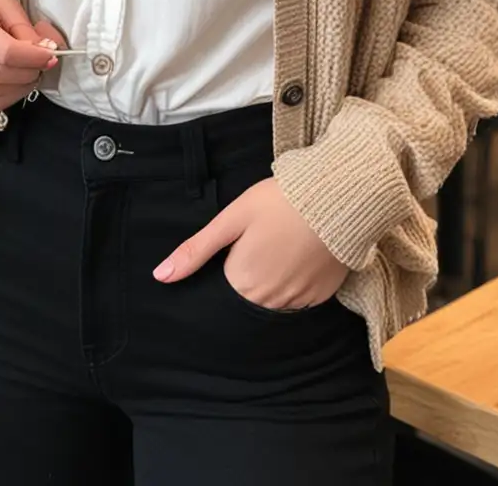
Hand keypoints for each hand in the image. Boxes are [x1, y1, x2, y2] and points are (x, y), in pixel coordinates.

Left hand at [152, 178, 348, 310]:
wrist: (337, 196)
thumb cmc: (279, 201)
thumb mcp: (232, 218)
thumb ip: (196, 250)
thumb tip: (160, 276)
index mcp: (243, 282)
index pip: (224, 287)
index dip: (230, 262)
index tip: (241, 242)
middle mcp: (270, 301)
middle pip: (249, 294)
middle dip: (251, 272)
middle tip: (264, 238)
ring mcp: (300, 301)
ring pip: (275, 298)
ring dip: (273, 278)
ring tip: (282, 243)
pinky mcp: (323, 295)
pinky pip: (301, 297)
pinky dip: (297, 280)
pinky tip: (301, 253)